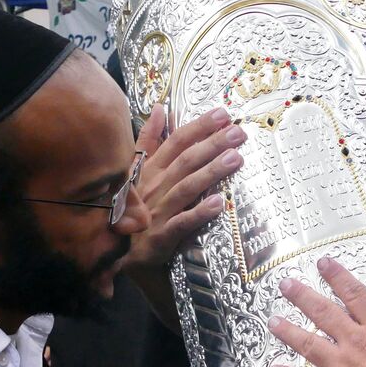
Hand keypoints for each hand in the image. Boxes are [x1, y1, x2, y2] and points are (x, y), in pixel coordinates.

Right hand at [126, 105, 246, 270]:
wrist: (126, 258)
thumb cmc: (140, 211)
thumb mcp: (139, 172)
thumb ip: (148, 141)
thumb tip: (159, 108)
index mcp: (149, 171)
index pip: (175, 142)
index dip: (198, 127)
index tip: (223, 114)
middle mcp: (153, 188)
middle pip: (185, 161)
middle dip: (212, 144)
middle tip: (238, 132)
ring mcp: (156, 212)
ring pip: (186, 188)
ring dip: (211, 172)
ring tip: (236, 158)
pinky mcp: (161, 237)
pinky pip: (182, 223)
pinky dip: (199, 213)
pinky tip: (219, 204)